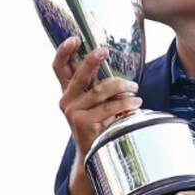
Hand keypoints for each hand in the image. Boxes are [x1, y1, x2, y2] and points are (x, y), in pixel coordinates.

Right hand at [52, 37, 140, 194]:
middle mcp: (66, 100)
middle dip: (93, 59)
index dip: (63, 51)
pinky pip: (110, 107)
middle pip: (79, 74)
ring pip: (102, 90)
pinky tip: (136, 103)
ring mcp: (73, 112)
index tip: (74, 38)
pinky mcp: (84, 123)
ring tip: (135, 89)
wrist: (93, 157)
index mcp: (67, 92)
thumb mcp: (95, 102)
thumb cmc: (99, 125)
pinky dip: (126, 103)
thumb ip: (97, 84)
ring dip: (123, 86)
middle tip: (106, 50)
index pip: (58, 67)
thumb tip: (112, 59)